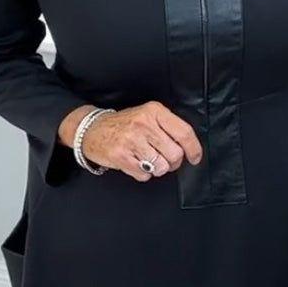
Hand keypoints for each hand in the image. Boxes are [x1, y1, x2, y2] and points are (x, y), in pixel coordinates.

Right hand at [58, 101, 202, 181]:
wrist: (92, 129)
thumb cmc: (124, 125)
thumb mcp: (147, 116)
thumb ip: (167, 127)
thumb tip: (188, 148)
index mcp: (154, 111)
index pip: (184, 132)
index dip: (194, 149)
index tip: (195, 158)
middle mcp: (144, 124)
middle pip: (175, 154)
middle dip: (173, 162)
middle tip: (164, 159)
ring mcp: (132, 140)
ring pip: (161, 167)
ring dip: (157, 169)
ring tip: (146, 160)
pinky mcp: (121, 156)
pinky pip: (145, 175)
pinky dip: (142, 173)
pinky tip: (134, 163)